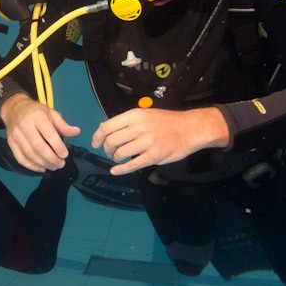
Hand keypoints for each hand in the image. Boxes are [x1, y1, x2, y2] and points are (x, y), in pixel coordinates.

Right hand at [0, 93, 80, 171]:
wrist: (14, 109)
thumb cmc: (36, 112)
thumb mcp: (51, 113)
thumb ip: (63, 125)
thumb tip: (77, 132)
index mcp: (37, 116)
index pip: (48, 133)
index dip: (57, 146)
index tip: (65, 154)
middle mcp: (25, 126)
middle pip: (38, 146)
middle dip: (51, 158)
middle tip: (61, 164)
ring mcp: (16, 136)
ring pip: (30, 154)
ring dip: (43, 163)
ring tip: (54, 167)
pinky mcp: (11, 143)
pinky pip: (20, 158)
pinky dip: (32, 166)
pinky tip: (42, 168)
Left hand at [91, 106, 229, 175]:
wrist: (190, 128)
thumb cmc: (166, 121)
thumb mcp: (145, 114)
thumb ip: (126, 121)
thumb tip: (104, 127)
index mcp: (135, 115)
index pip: (107, 127)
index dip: (97, 136)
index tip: (95, 143)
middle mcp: (139, 127)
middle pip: (111, 141)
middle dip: (107, 149)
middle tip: (110, 152)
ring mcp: (147, 142)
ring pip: (120, 153)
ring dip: (116, 158)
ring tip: (119, 158)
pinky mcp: (154, 156)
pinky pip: (132, 165)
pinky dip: (120, 169)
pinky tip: (115, 171)